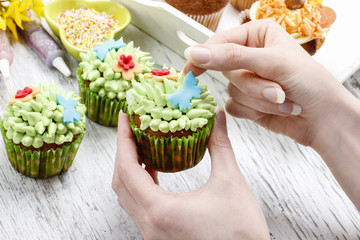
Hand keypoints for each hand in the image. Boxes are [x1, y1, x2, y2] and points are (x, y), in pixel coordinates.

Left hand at [112, 111, 269, 239]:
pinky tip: (154, 171)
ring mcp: (153, 235)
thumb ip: (221, 146)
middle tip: (131, 128)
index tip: (125, 118)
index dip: (124, 141)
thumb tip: (218, 116)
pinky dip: (140, 185)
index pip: (127, 169)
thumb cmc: (241, 233)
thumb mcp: (231, 183)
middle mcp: (150, 226)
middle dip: (123, 152)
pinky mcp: (161, 237)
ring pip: (128, 197)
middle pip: (121, 183)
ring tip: (140, 146)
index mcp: (160, 211)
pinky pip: (140, 207)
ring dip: (130, 169)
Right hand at [184, 20, 352, 147]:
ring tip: (283, 99)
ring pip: (230, 91)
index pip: (220, 43)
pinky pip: (233, 107)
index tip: (191, 70)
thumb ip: (231, 57)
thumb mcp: (271, 62)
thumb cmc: (309, 82)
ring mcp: (248, 80)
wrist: (323, 117)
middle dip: (252, 84)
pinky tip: (275, 109)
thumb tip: (194, 53)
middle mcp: (249, 56)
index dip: (205, 56)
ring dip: (257, 100)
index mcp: (257, 36)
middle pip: (224, 70)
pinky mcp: (247, 102)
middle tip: (276, 90)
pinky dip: (253, 111)